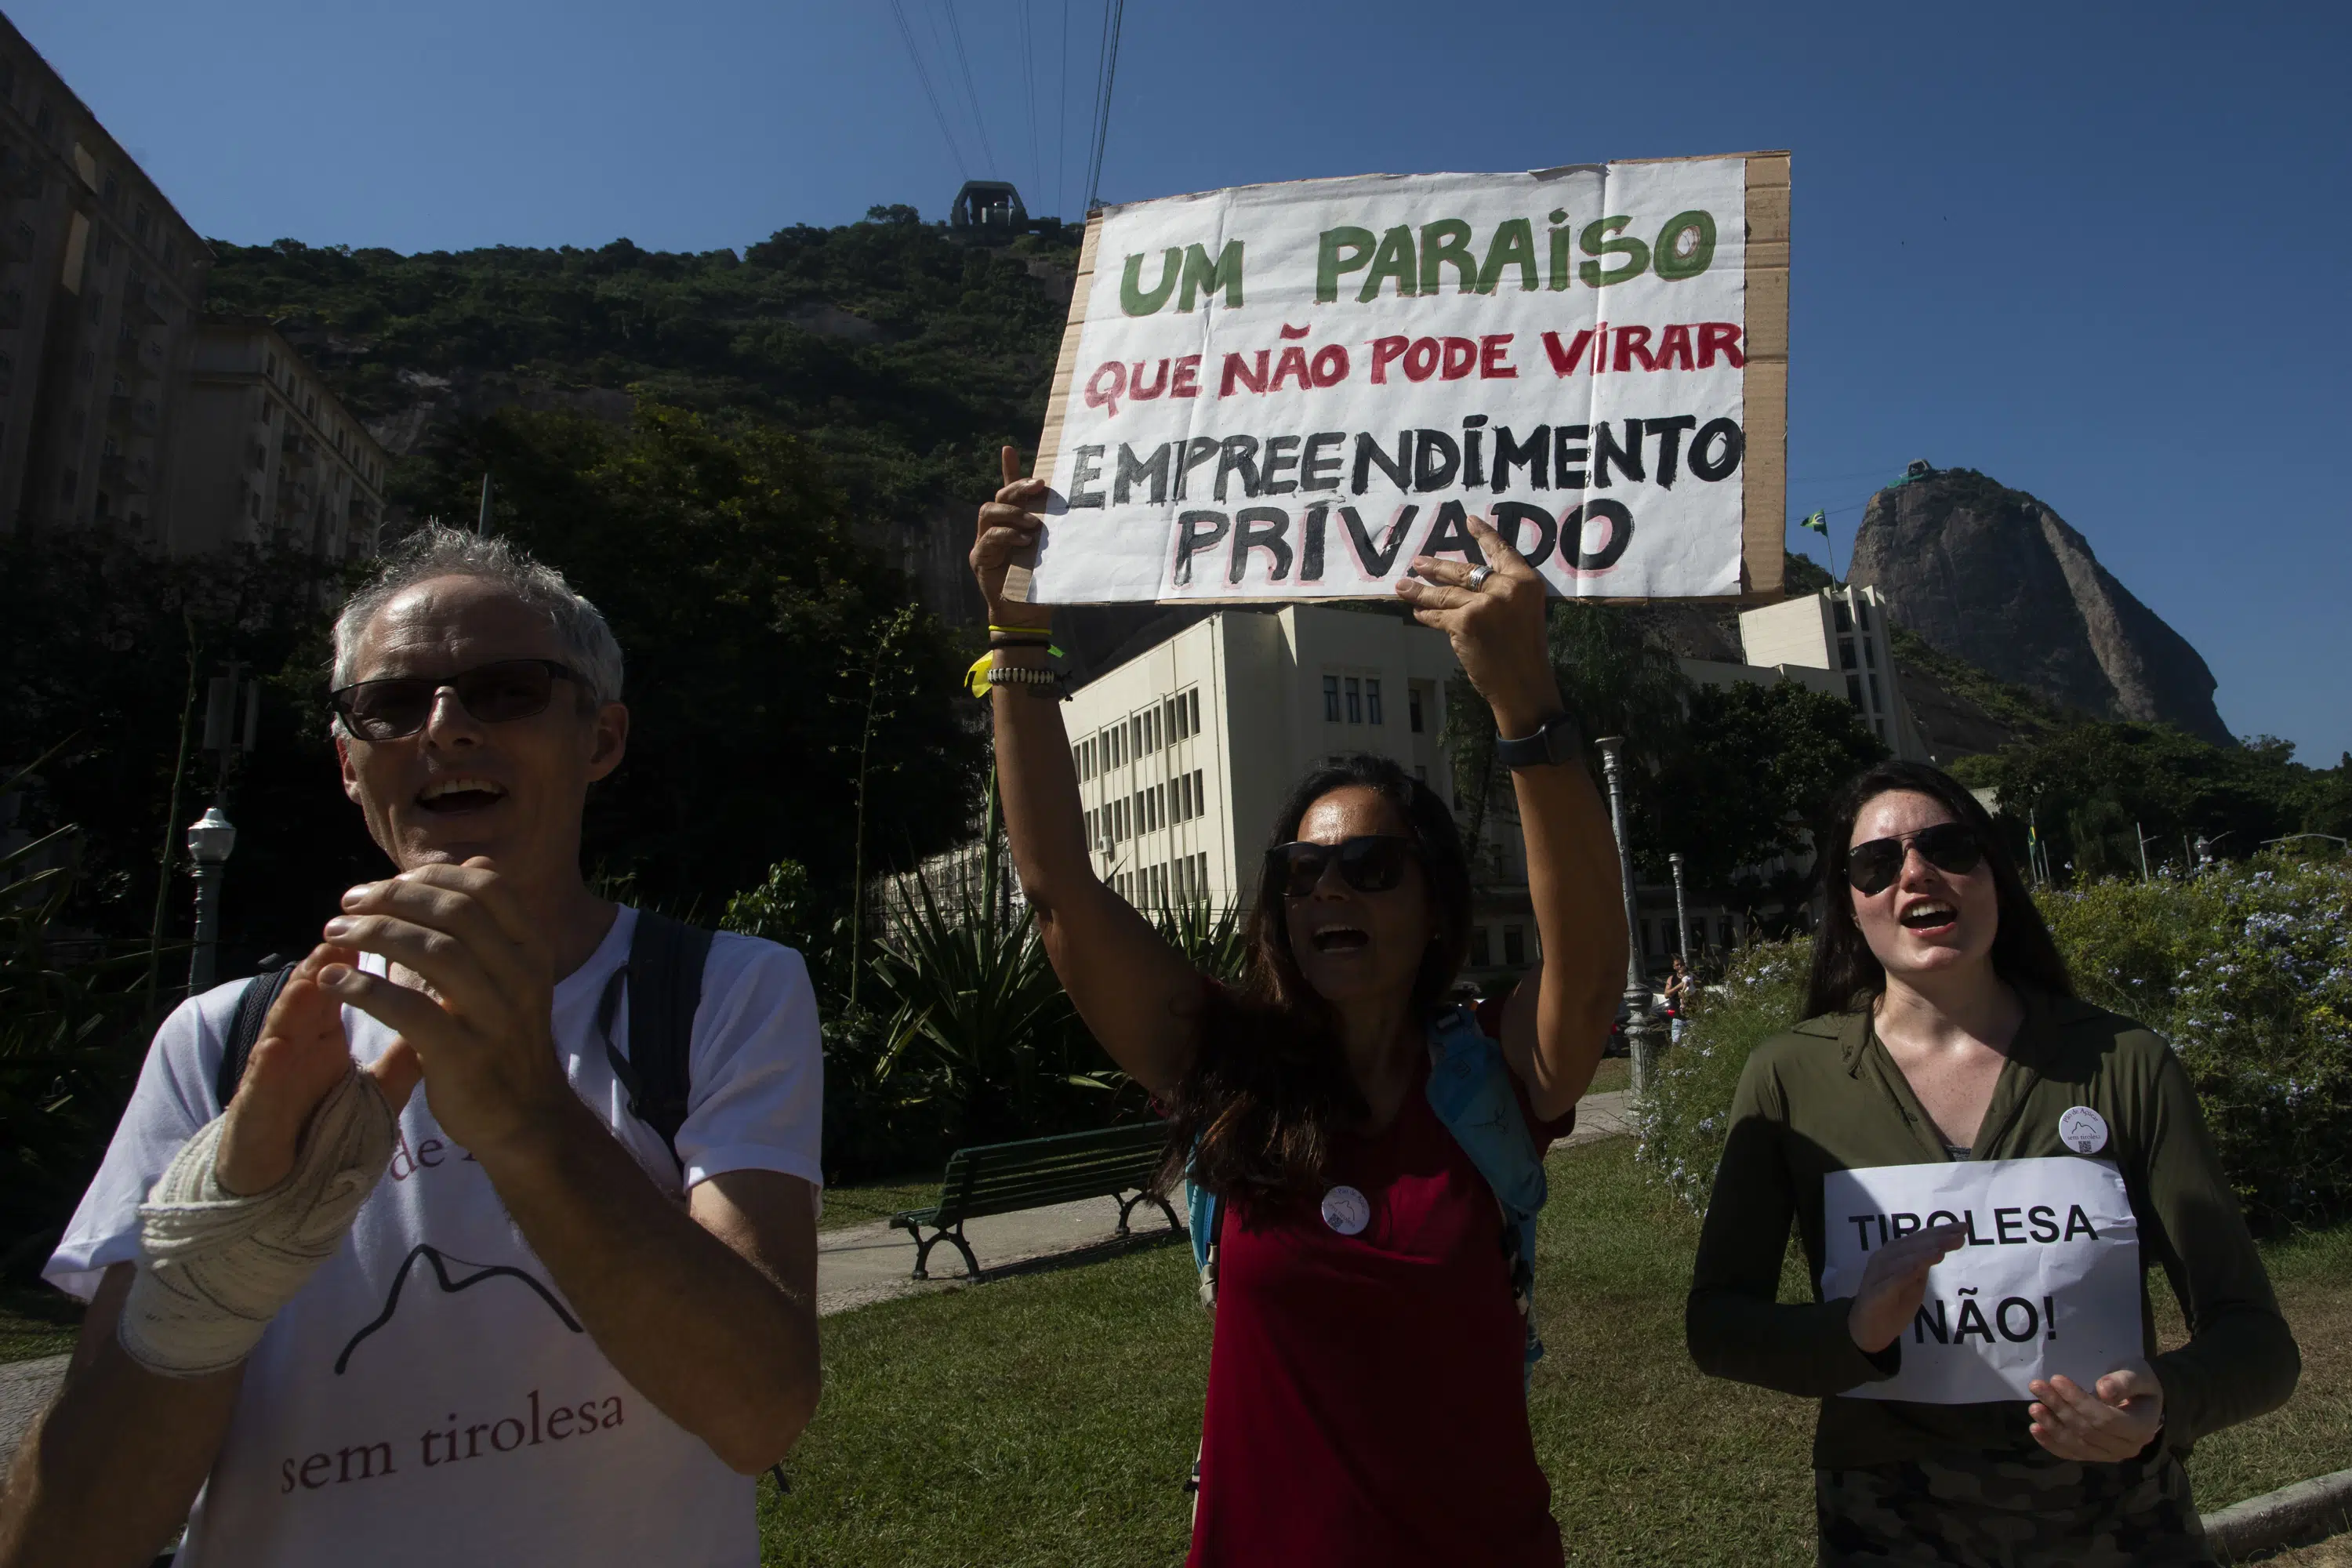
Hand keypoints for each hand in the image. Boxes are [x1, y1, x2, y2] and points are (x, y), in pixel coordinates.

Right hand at [214, 944, 421, 1195]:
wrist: (280, 1187)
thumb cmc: (323, 1128)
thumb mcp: (376, 1089)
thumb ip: (409, 1054)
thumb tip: (449, 1017)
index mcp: (324, 1037)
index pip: (347, 984)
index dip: (367, 954)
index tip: (396, 922)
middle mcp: (297, 1046)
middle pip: (315, 994)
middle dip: (331, 958)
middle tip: (353, 922)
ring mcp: (273, 1075)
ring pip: (284, 1028)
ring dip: (297, 997)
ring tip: (315, 966)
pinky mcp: (254, 1112)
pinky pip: (261, 1086)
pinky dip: (268, 1064)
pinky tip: (277, 1047)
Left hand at [316, 859, 567, 1162]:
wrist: (526, 1116)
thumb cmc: (507, 1038)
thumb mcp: (514, 974)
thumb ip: (490, 922)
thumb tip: (472, 864)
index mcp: (532, 949)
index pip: (485, 887)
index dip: (429, 877)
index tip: (383, 884)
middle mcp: (520, 976)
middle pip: (453, 912)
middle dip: (392, 899)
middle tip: (347, 905)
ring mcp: (495, 1015)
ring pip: (431, 952)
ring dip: (373, 934)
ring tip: (334, 934)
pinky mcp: (463, 1055)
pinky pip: (408, 1009)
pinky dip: (365, 988)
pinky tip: (334, 981)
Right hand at [972, 446, 1050, 628]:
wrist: (1027, 612)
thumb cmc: (1043, 579)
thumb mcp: (1053, 549)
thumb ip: (1057, 529)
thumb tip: (1082, 511)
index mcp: (1014, 520)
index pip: (1009, 489)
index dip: (1008, 469)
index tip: (1008, 449)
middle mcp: (997, 526)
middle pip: (1000, 495)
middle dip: (1018, 487)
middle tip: (1039, 486)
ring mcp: (985, 541)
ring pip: (988, 511)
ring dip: (1012, 512)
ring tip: (1033, 523)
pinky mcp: (980, 557)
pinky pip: (989, 537)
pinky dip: (1007, 535)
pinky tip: (1024, 541)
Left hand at [1394, 515, 1560, 734]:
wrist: (1523, 685)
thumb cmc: (1524, 653)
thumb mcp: (1524, 613)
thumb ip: (1504, 593)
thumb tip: (1465, 582)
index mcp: (1526, 583)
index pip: (1501, 551)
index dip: (1483, 535)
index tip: (1468, 520)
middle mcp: (1506, 588)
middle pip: (1465, 571)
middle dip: (1437, 567)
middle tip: (1419, 562)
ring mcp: (1484, 604)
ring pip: (1444, 593)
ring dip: (1420, 590)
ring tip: (1403, 585)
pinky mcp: (1464, 622)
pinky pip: (1438, 615)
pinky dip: (1426, 615)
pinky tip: (1417, 612)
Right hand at [1846, 1223, 1966, 1353]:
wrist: (1867, 1329)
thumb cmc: (1893, 1304)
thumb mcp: (1914, 1283)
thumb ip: (1923, 1265)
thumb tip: (1941, 1246)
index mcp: (1894, 1254)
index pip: (1919, 1238)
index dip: (1940, 1231)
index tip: (1963, 1227)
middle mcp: (1884, 1259)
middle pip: (1913, 1245)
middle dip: (1937, 1239)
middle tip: (1960, 1234)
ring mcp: (1878, 1275)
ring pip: (1902, 1260)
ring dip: (1922, 1253)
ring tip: (1942, 1249)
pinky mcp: (1876, 1293)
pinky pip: (1892, 1281)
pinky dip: (1905, 1272)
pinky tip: (1920, 1267)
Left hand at [2028, 1369, 2163, 1461]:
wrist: (2142, 1401)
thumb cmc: (2139, 1384)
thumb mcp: (2138, 1374)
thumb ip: (2124, 1382)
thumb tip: (2103, 1390)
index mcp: (2141, 1428)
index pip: (2105, 1419)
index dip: (2079, 1401)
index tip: (2056, 1379)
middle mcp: (2127, 1448)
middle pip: (2087, 1431)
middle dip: (2060, 1408)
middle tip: (2037, 1386)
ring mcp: (2110, 1455)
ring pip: (2077, 1445)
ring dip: (2052, 1427)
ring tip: (2033, 1407)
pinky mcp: (2095, 1455)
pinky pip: (2072, 1454)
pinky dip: (2052, 1443)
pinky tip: (2035, 1429)